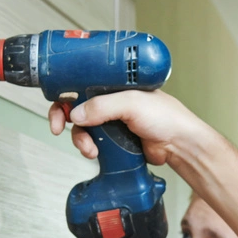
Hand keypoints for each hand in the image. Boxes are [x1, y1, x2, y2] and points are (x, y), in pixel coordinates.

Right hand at [47, 90, 211, 167]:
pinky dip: (89, 149)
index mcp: (115, 86)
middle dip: (64, 118)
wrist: (180, 145)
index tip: (57, 105)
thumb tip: (76, 113)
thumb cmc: (167, 117)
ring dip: (80, 139)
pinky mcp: (116, 141)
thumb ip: (102, 107)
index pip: (82, 83)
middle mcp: (112, 102)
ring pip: (83, 129)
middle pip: (77, 107)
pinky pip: (94, 143)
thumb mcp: (131, 104)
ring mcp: (113, 122)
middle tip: (58, 127)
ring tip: (89, 148)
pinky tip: (95, 153)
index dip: (65, 93)